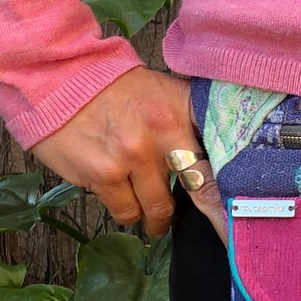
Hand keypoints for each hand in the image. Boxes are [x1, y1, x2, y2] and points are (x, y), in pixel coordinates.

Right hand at [29, 68, 227, 241]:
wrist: (60, 77)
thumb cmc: (117, 88)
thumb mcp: (165, 92)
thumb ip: (193, 121)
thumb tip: (221, 157)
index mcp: (182, 110)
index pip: (219, 156)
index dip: (231, 194)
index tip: (240, 220)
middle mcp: (161, 134)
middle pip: (199, 190)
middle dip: (207, 214)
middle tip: (206, 224)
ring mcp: (131, 157)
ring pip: (156, 209)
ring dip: (154, 215)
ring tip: (151, 212)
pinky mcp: (101, 175)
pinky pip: (125, 211)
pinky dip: (127, 210)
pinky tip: (124, 199)